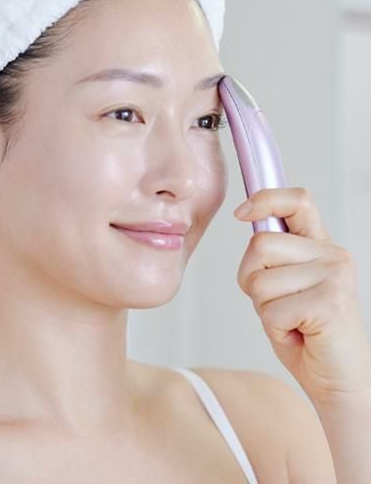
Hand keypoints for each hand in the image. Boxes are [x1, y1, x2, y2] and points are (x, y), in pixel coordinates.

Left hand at [234, 187, 370, 403]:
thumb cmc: (306, 333)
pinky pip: (270, 311)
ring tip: (291, 321)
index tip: (241, 213)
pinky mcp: (330, 304)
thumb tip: (246, 214)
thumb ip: (270, 254)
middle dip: (251, 279)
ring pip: (259, 281)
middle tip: (277, 304)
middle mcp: (332, 255)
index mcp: (320, 246)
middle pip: (259, 244)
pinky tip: (299, 334)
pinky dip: (275, 329)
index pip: (297, 201)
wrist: (338, 381)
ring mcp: (335, 277)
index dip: (265, 199)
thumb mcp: (283, 284)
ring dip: (264, 308)